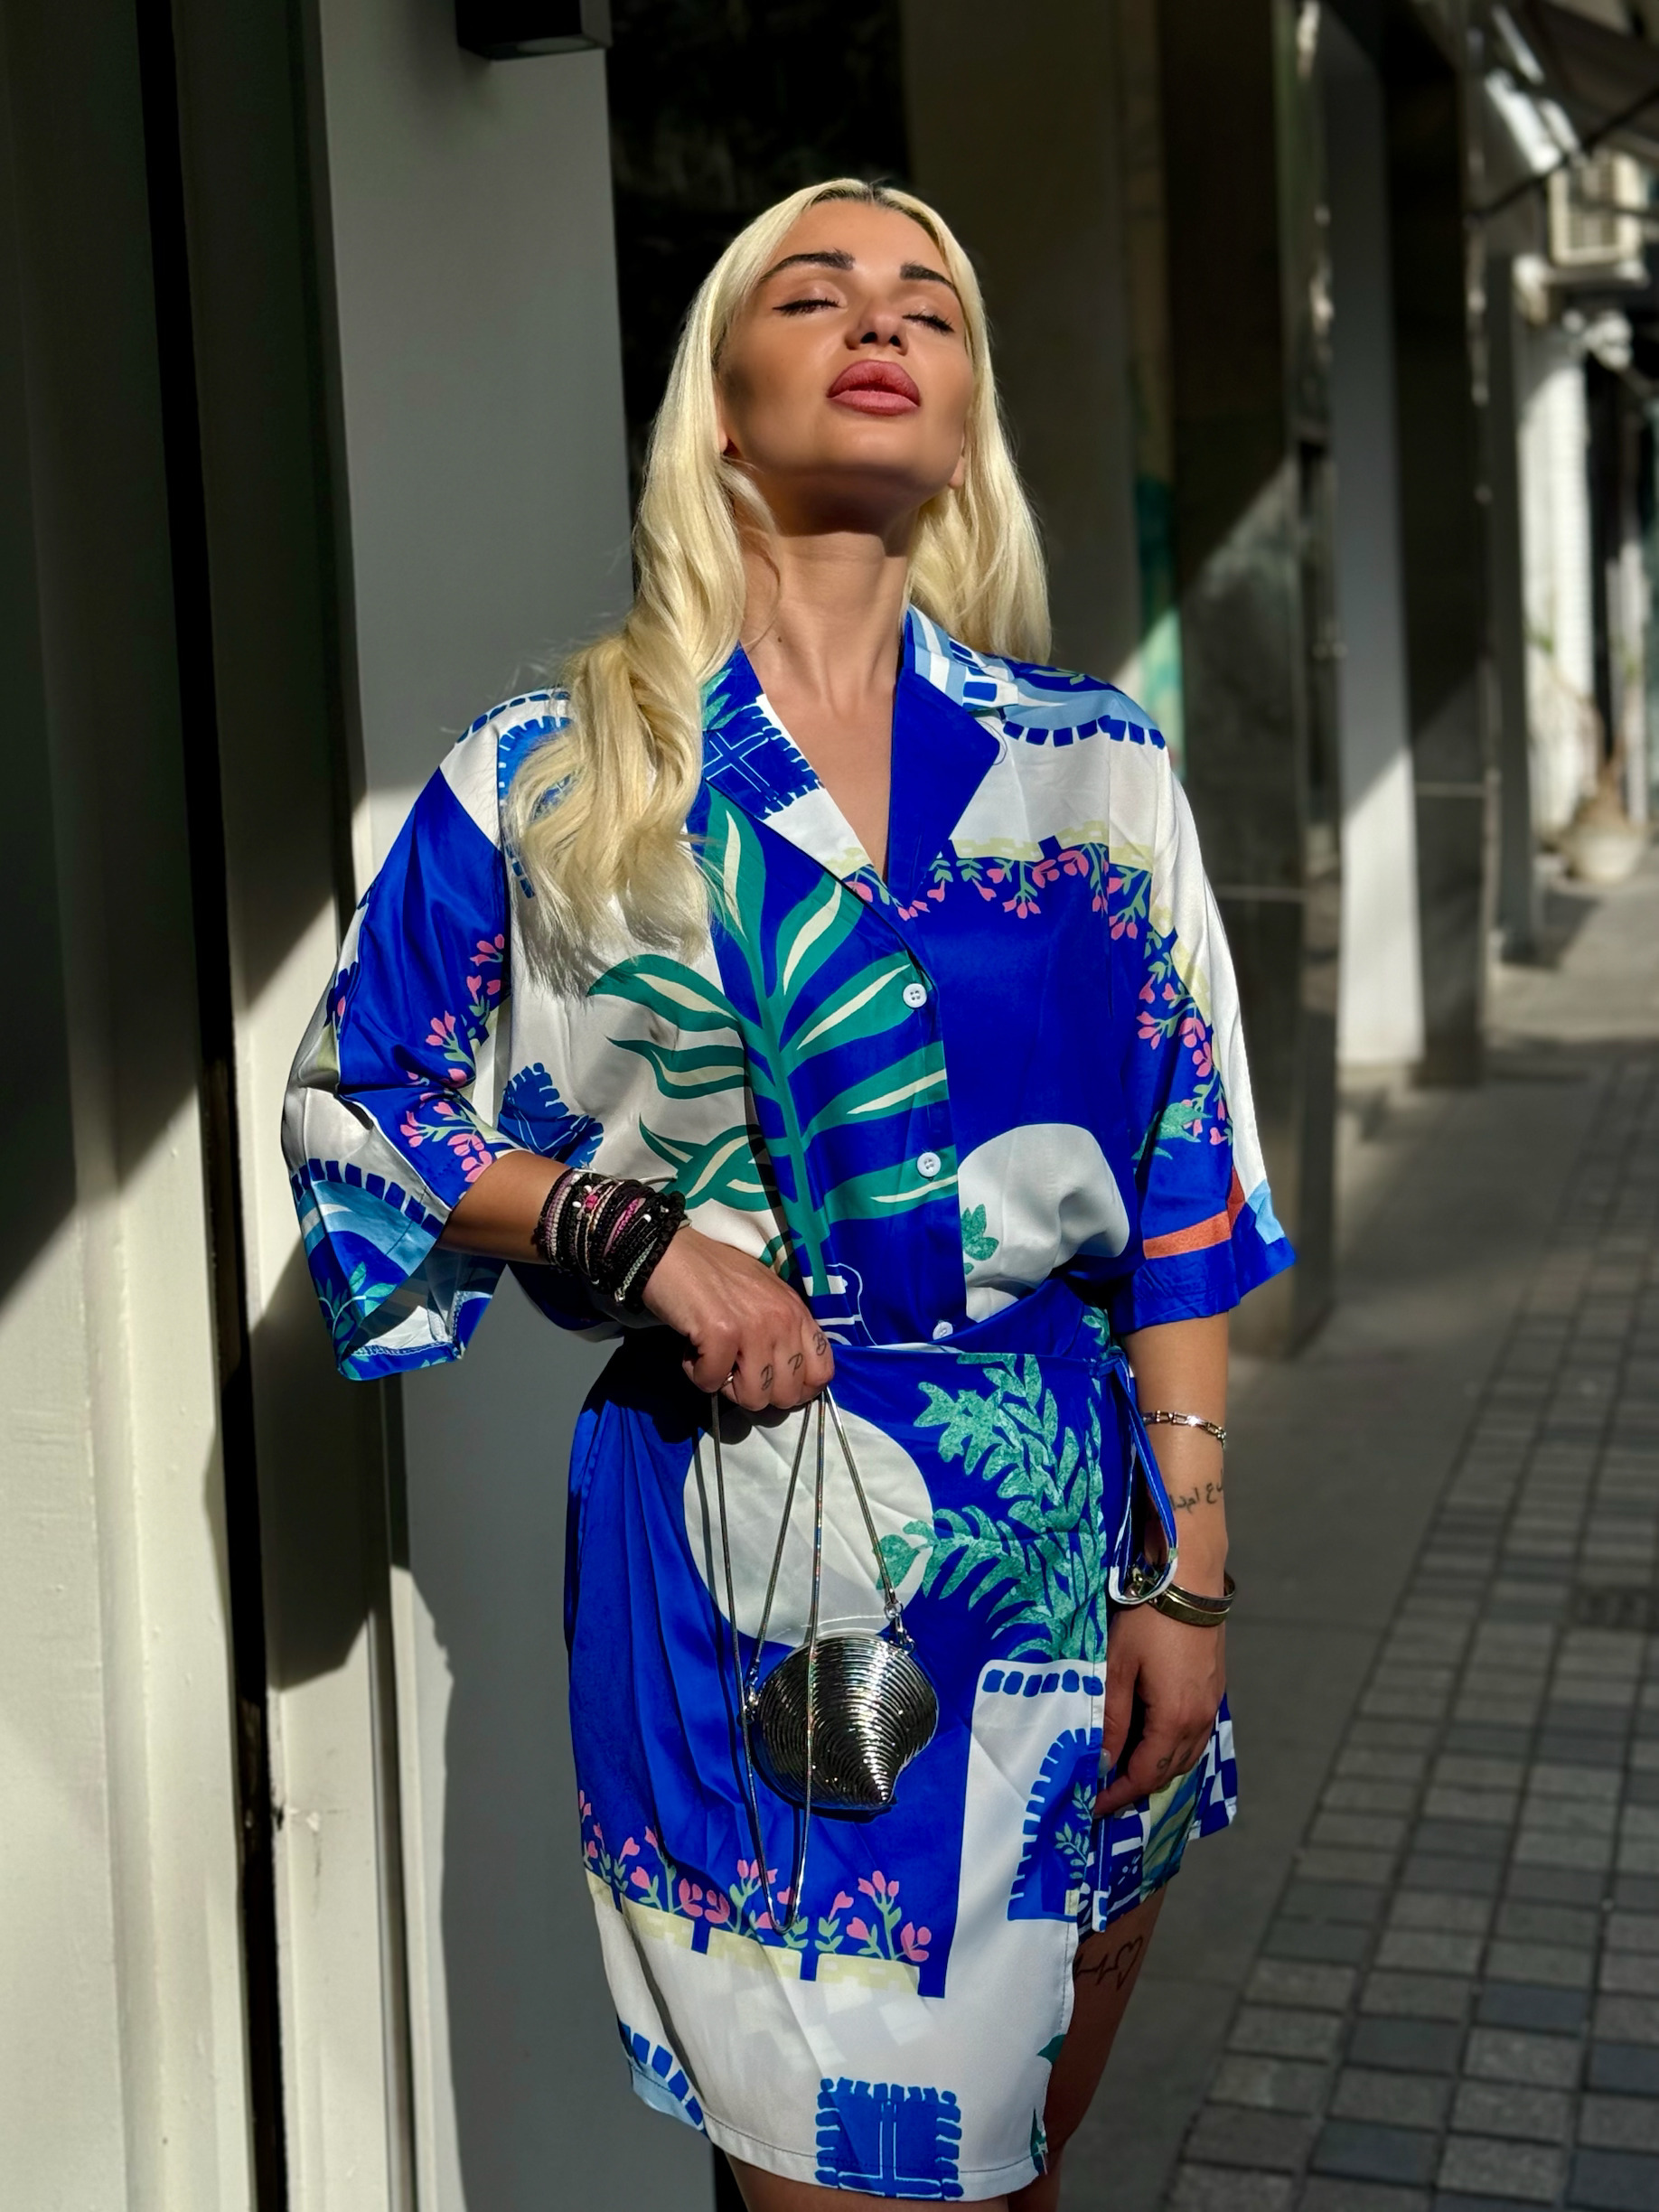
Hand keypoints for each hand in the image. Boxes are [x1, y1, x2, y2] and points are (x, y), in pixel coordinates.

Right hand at [642, 1226, 834, 1411]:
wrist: (671, 1252)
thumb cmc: (716, 1275)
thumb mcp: (766, 1297)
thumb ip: (784, 1331)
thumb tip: (789, 1378)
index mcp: (797, 1312)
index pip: (822, 1372)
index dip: (798, 1389)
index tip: (770, 1383)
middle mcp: (783, 1320)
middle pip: (787, 1395)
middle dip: (757, 1392)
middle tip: (734, 1368)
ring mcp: (754, 1328)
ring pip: (753, 1397)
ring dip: (726, 1386)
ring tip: (712, 1357)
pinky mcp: (721, 1333)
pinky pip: (712, 1383)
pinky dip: (697, 1374)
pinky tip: (691, 1350)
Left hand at [1093, 1603, 1225, 1818]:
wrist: (1188, 1580)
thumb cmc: (1147, 1619)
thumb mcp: (1118, 1667)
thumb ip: (1113, 1719)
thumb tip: (1104, 1763)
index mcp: (1175, 1720)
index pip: (1146, 1776)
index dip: (1119, 1795)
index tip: (1095, 1807)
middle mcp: (1200, 1720)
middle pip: (1170, 1772)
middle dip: (1138, 1786)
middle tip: (1106, 1790)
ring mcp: (1212, 1705)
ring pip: (1187, 1756)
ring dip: (1159, 1769)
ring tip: (1127, 1769)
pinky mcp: (1215, 1690)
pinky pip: (1196, 1735)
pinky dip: (1174, 1749)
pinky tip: (1154, 1739)